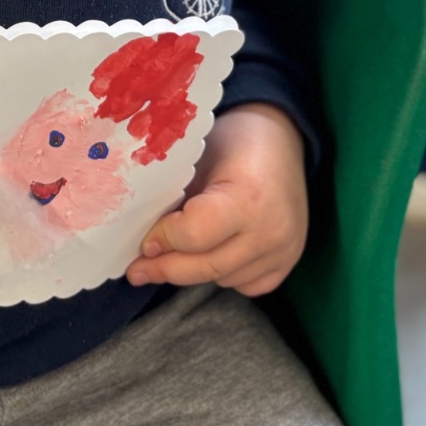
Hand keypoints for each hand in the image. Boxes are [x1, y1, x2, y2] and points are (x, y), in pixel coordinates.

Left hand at [124, 103, 307, 297]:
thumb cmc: (231, 142)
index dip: (164, 238)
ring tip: (173, 253)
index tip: (144, 240)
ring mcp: (283, 251)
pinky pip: (243, 285)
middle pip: (206, 266)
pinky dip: (222, 274)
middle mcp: (271, 230)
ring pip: (222, 279)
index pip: (194, 235)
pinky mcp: (289, 263)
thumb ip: (173, 198)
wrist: (278, 141)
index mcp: (248, 196)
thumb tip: (143, 240)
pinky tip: (211, 252)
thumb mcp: (197, 157)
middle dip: (165, 269)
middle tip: (137, 270)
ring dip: (193, 270)